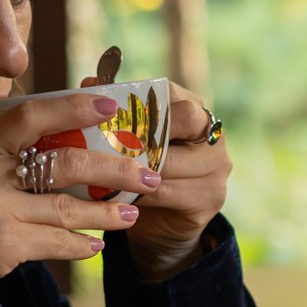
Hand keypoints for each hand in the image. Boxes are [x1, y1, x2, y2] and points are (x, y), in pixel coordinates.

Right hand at [0, 93, 161, 282]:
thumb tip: (46, 145)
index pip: (30, 116)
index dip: (72, 107)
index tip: (108, 104)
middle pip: (67, 164)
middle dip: (114, 170)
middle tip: (147, 174)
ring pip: (69, 209)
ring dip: (107, 213)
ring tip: (132, 213)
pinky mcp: (2, 246)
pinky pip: (55, 243)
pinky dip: (80, 245)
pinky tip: (96, 246)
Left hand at [80, 76, 229, 280]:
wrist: (160, 223)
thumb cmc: (143, 171)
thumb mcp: (131, 140)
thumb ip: (116, 112)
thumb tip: (90, 82)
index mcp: (195, 112)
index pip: (172, 94)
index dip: (142, 102)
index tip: (110, 112)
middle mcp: (212, 136)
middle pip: (184, 119)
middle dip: (144, 131)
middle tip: (112, 142)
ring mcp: (216, 169)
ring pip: (170, 162)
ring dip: (134, 168)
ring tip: (104, 171)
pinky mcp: (209, 200)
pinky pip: (166, 193)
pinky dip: (137, 194)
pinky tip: (117, 195)